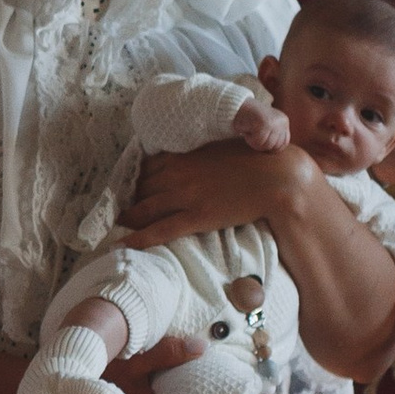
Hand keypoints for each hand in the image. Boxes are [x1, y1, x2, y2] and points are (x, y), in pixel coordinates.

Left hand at [122, 138, 301, 247]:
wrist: (278, 176)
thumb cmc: (257, 160)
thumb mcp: (223, 148)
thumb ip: (203, 154)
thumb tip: (196, 159)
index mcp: (184, 155)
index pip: (147, 168)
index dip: (136, 179)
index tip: (130, 187)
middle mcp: (178, 174)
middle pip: (141, 189)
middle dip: (128, 200)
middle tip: (118, 211)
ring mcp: (186, 196)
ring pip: (144, 210)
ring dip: (127, 219)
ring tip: (116, 227)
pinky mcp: (197, 217)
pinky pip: (160, 231)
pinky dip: (138, 239)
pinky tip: (123, 245)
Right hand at [232, 101, 289, 154]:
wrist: (237, 106)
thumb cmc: (249, 119)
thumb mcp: (266, 126)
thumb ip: (274, 135)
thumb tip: (275, 151)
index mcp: (284, 122)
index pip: (283, 143)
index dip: (271, 147)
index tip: (260, 141)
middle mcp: (282, 121)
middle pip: (275, 146)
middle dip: (262, 145)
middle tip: (252, 135)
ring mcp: (275, 122)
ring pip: (267, 145)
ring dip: (255, 143)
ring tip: (250, 133)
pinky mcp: (265, 123)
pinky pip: (259, 142)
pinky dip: (250, 140)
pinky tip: (247, 132)